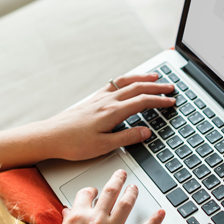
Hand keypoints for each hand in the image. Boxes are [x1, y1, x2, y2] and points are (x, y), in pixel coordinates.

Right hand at [38, 169, 164, 223]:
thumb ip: (68, 221)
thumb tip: (69, 212)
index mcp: (78, 216)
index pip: (87, 193)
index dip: (91, 190)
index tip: (94, 192)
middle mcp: (96, 220)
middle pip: (110, 192)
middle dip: (117, 180)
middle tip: (121, 175)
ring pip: (126, 204)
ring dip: (132, 193)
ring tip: (134, 187)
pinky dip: (153, 222)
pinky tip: (160, 213)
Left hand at [46, 73, 174, 160]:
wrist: (51, 136)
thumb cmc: (74, 143)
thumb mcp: (103, 146)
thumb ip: (127, 138)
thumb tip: (146, 132)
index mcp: (112, 112)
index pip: (142, 102)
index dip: (159, 101)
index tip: (172, 101)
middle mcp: (107, 101)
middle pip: (137, 88)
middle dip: (156, 87)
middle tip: (170, 87)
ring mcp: (98, 99)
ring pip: (124, 83)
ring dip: (141, 79)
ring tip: (154, 77)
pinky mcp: (92, 100)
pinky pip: (113, 85)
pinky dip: (125, 80)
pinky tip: (126, 83)